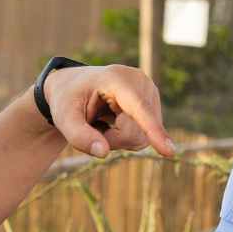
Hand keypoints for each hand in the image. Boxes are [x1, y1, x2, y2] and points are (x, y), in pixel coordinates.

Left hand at [41, 64, 175, 158]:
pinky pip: (145, 135)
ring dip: (118, 138)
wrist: (72, 86)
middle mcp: (140, 82)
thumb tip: (103, 153)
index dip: (153, 131)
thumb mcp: (63, 118)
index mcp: (117, 79)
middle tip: (92, 125)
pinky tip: (114, 121)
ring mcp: (150, 92)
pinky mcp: (153, 103)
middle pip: (137, 132)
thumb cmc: (67, 100)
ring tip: (102, 121)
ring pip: (143, 137)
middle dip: (113, 139)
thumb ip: (79, 136)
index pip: (139, 109)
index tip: (169, 151)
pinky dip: (126, 135)